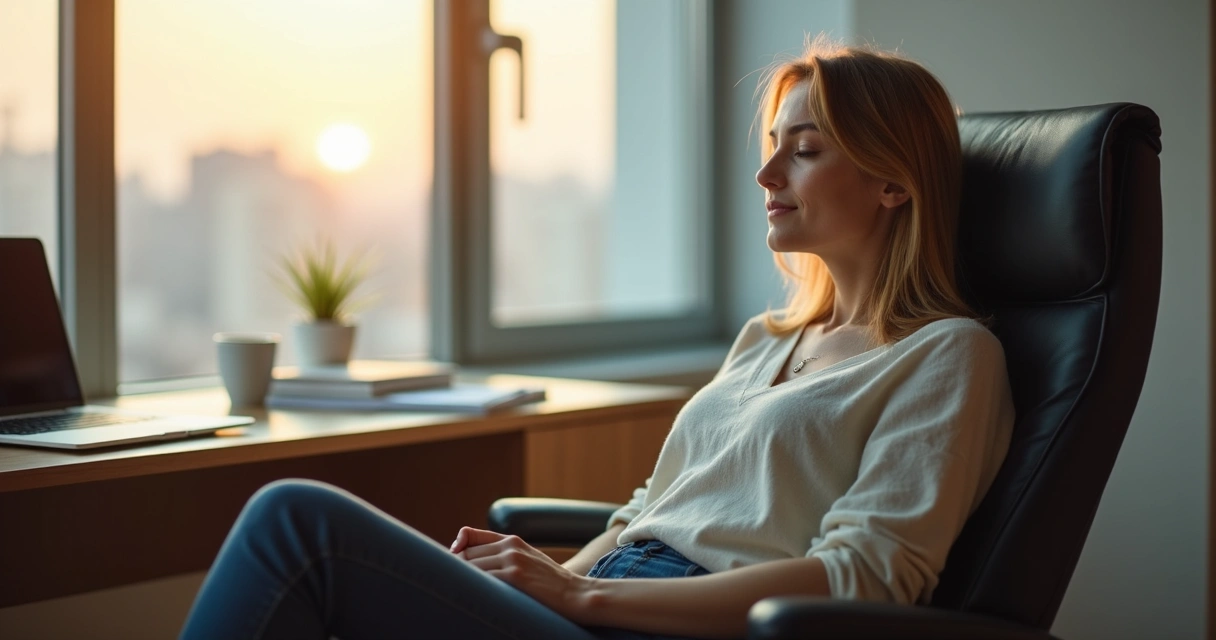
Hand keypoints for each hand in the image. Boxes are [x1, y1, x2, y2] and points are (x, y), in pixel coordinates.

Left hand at [450, 526, 594, 620]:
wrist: (577, 595)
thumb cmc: (552, 584)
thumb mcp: (529, 560)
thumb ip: (505, 556)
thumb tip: (473, 563)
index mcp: (512, 540)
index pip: (469, 536)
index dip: (456, 551)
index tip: (451, 565)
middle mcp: (510, 546)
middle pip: (466, 554)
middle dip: (455, 570)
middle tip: (448, 586)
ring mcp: (512, 560)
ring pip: (470, 567)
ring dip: (459, 581)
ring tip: (454, 595)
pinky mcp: (515, 577)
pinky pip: (482, 580)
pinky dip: (471, 588)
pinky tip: (469, 599)